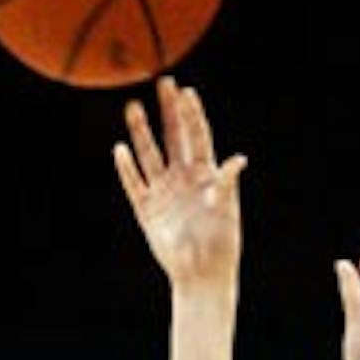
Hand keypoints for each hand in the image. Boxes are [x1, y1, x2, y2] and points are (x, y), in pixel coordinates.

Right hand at [114, 75, 245, 290]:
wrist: (202, 276)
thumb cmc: (221, 245)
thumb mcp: (227, 212)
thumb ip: (227, 184)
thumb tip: (238, 160)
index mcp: (206, 175)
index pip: (198, 137)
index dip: (192, 115)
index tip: (187, 92)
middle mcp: (183, 178)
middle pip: (174, 137)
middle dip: (169, 110)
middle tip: (163, 83)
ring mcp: (164, 192)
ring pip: (150, 154)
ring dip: (142, 131)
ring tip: (133, 106)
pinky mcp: (147, 210)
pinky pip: (134, 184)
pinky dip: (127, 168)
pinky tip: (120, 150)